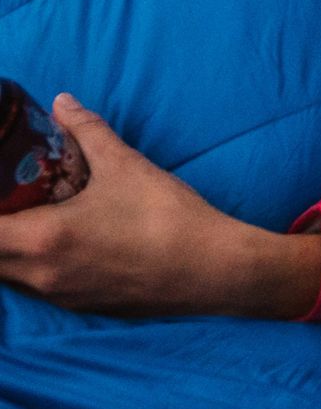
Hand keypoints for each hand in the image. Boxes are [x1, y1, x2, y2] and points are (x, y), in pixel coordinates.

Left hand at [0, 96, 320, 318]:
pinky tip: (60, 243)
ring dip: (8, 250)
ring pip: (7, 276)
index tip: (1, 188)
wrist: (211, 269)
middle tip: (13, 199)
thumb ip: (87, 131)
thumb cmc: (164, 216)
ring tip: (31, 219)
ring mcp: (56, 296)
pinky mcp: (77, 306)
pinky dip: (30, 265)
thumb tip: (61, 102)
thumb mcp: (125, 165)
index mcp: (41, 239)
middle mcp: (38, 276)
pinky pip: (33, 286)